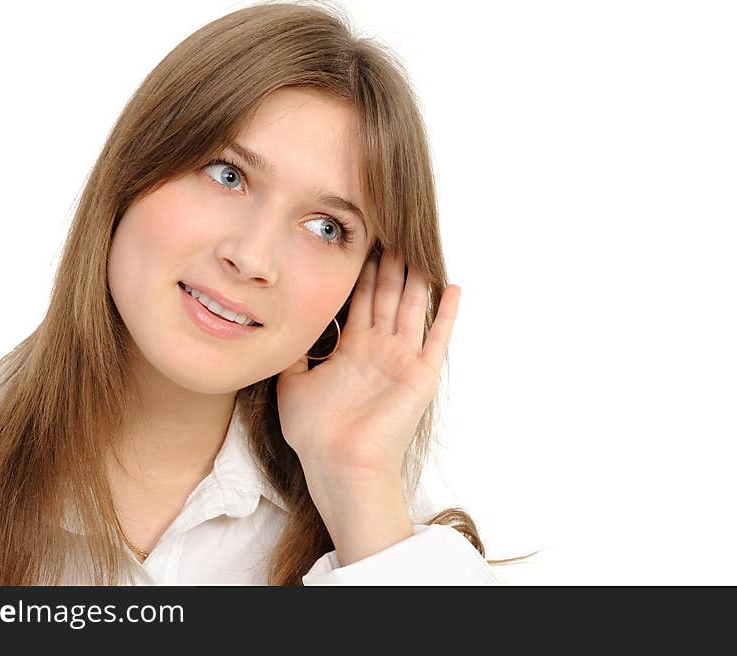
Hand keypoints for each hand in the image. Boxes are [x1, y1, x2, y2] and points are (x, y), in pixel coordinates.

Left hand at [276, 248, 461, 483]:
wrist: (337, 463)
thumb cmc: (314, 432)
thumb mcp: (292, 382)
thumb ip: (294, 353)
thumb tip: (284, 327)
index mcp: (352, 350)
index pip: (359, 300)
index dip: (361, 272)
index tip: (362, 243)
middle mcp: (379, 350)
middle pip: (386, 296)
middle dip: (389, 264)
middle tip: (392, 230)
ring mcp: (401, 361)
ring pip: (410, 308)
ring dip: (415, 279)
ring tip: (419, 247)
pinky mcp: (420, 376)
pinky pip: (437, 339)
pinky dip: (446, 314)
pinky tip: (453, 288)